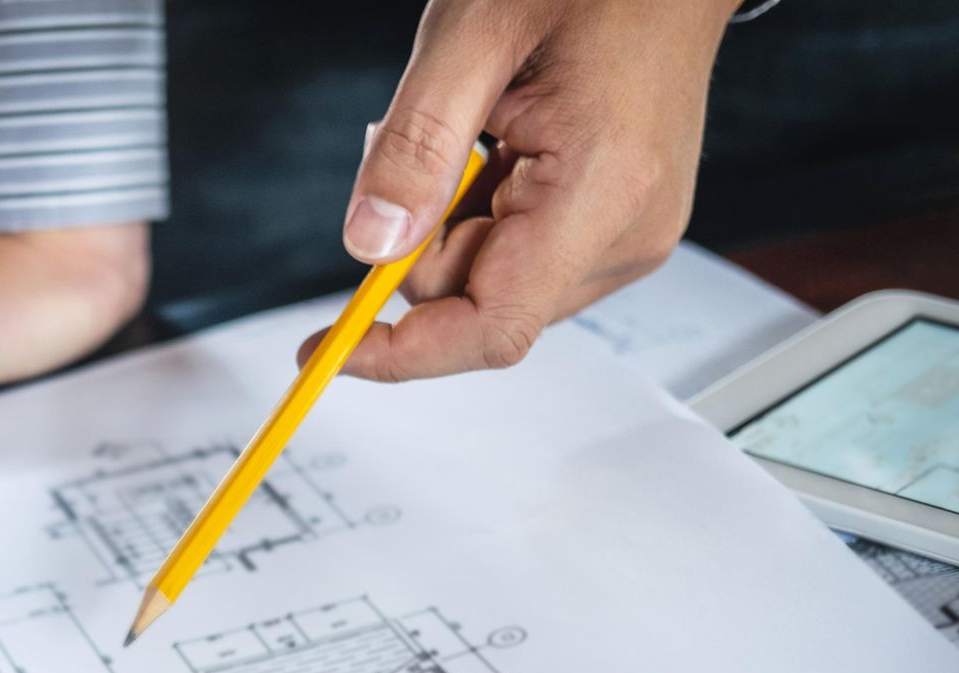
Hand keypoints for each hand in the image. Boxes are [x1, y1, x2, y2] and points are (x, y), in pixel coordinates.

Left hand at [304, 0, 738, 379]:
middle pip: (479, 302)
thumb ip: (415, 144)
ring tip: (485, 124)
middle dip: (422, 242)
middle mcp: (628, 234)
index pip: (492, 326)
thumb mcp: (473, 33)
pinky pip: (517, 256)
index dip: (402, 353)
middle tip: (424, 140)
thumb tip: (369, 246)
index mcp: (604, 190)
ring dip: (452, 220)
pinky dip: (482, 213)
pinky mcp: (617, 230)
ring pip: (491, 282)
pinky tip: (505, 141)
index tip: (330, 351)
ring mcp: (629, 237)